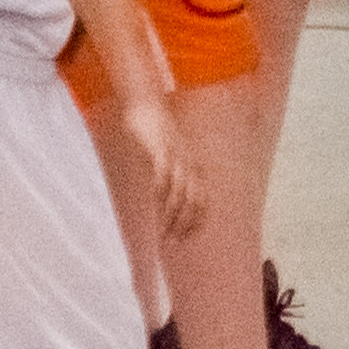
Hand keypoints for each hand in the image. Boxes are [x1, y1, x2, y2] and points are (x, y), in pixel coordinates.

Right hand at [116, 93, 205, 241]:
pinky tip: (155, 205)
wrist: (146, 104)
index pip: (201, 200)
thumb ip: (167, 176)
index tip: (185, 239)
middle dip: (185, 224)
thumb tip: (162, 199)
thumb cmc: (154, 133)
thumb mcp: (165, 156)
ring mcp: (177, 155)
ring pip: (180, 191)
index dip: (195, 221)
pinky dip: (162, 190)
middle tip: (174, 243)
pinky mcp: (161, 148)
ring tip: (164, 234)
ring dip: (173, 215)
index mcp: (193, 166)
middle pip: (194, 200)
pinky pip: (164, 172)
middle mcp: (189, 163)